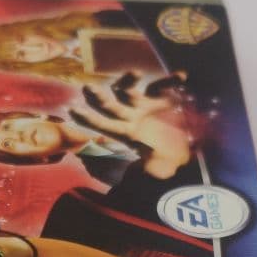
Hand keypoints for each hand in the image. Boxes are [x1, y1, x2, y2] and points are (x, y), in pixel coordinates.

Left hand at [70, 79, 191, 178]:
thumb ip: (130, 174)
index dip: (88, 119)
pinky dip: (172, 82)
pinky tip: (181, 77)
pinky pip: (165, 87)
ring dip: (130, 80)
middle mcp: (130, 116)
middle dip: (99, 97)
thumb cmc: (163, 165)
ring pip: (132, 89)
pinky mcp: (164, 99)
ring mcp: (146, 105)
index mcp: (124, 133)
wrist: (184, 156)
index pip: (102, 125)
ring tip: (137, 74)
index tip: (72, 111)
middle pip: (111, 105)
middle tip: (87, 88)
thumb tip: (109, 183)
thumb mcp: (146, 173)